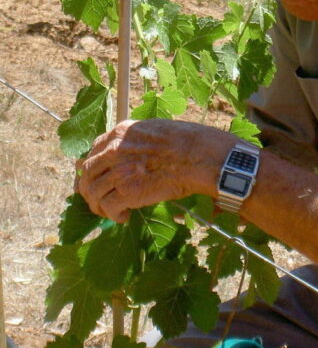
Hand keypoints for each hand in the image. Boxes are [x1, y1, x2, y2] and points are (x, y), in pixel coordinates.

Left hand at [77, 119, 234, 222]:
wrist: (199, 156)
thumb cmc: (188, 141)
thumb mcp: (156, 130)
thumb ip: (138, 140)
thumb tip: (135, 152)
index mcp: (122, 133)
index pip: (95, 150)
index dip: (93, 167)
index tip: (99, 177)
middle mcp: (114, 150)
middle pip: (87, 172)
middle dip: (89, 188)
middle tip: (98, 200)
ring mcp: (119, 171)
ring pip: (93, 192)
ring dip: (99, 205)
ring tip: (110, 213)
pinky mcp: (127, 192)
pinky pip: (107, 207)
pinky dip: (113, 216)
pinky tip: (124, 217)